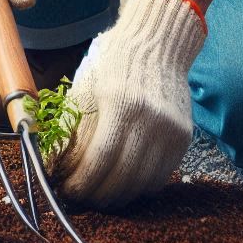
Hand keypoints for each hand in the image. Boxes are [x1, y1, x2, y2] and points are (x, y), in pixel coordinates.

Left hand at [46, 0, 206, 208]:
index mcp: (120, 101)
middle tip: (81, 199)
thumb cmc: (114, 61)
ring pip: (145, 182)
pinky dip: (141, 186)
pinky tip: (123, 184)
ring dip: (120, 196)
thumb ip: (75, 123)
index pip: (101, 156)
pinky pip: (162, 175)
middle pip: (124, 176)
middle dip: (99, 194)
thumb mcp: (86, 84)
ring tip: (99, 196)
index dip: (83, 180)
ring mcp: (172, 130)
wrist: (157, 43)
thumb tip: (58, 160)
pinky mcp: (184, 137)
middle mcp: (151, 118)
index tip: (67, 189)